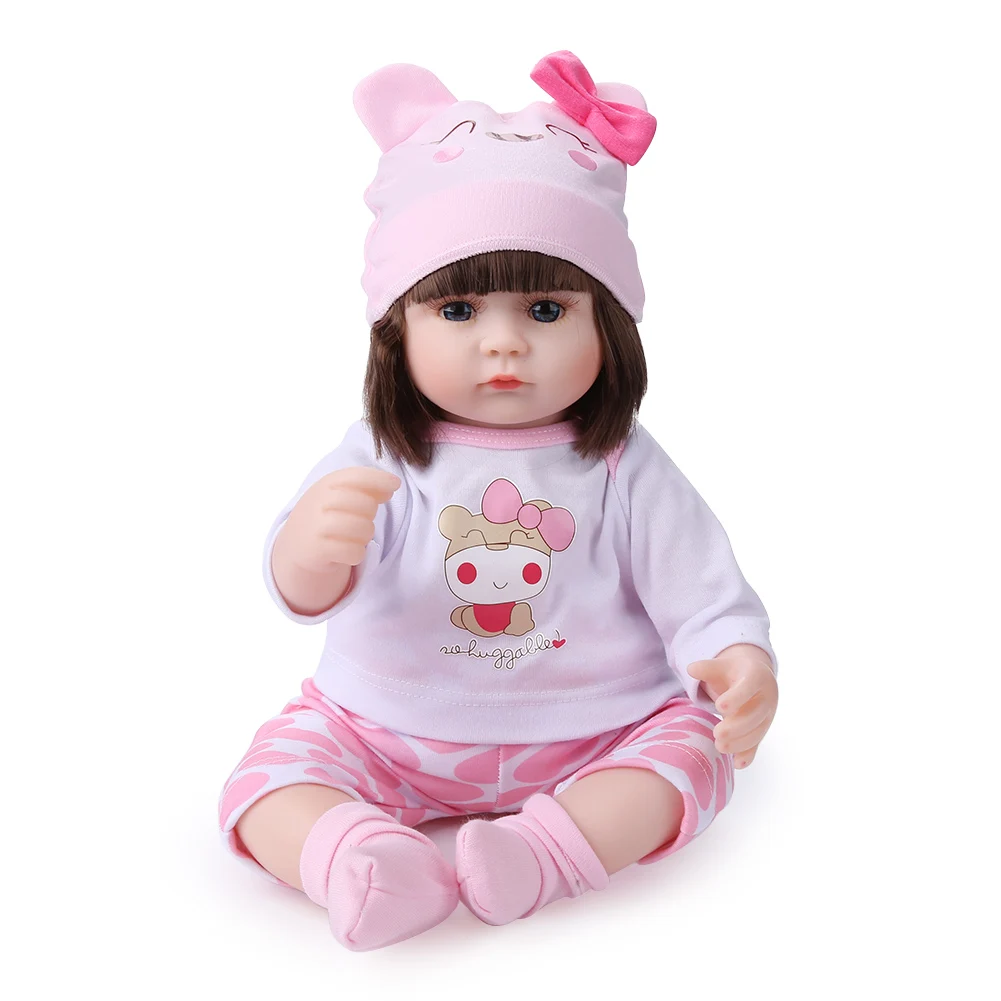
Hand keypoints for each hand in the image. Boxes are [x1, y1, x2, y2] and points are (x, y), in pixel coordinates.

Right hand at [277, 466, 401, 573]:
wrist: (297, 544)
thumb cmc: (327, 515)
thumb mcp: (340, 495)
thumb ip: (366, 488)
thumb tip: (392, 485)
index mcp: (326, 485)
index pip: (356, 476)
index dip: (379, 479)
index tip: (395, 484)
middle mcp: (319, 502)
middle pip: (365, 504)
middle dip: (371, 513)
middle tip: (361, 519)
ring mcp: (317, 526)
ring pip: (363, 529)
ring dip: (365, 536)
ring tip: (354, 536)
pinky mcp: (317, 550)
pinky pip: (354, 552)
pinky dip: (356, 554)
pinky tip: (347, 551)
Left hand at [687, 643, 777, 768]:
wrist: (755, 677)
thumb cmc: (734, 671)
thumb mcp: (722, 665)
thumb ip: (707, 668)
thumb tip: (690, 669)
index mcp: (757, 676)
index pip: (749, 687)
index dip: (736, 697)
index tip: (719, 707)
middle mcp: (766, 697)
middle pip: (755, 714)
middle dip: (737, 726)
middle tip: (717, 734)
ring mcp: (767, 715)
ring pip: (757, 732)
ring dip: (740, 742)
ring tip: (720, 747)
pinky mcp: (762, 729)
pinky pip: (758, 744)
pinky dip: (749, 754)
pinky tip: (738, 764)